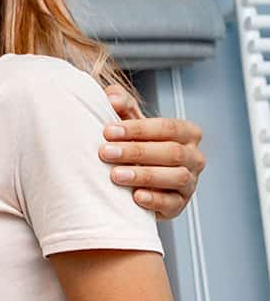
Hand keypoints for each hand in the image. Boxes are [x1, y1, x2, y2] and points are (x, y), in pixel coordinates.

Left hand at [101, 85, 204, 219]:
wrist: (136, 183)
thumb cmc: (135, 149)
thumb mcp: (130, 126)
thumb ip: (123, 107)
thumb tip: (112, 95)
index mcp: (186, 133)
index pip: (167, 127)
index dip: (138, 129)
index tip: (108, 131)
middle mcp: (194, 157)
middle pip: (171, 152)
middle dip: (136, 151)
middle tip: (105, 152)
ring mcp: (190, 182)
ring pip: (175, 176)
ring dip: (144, 175)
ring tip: (115, 175)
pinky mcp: (180, 205)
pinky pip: (172, 203)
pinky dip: (154, 200)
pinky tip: (135, 197)